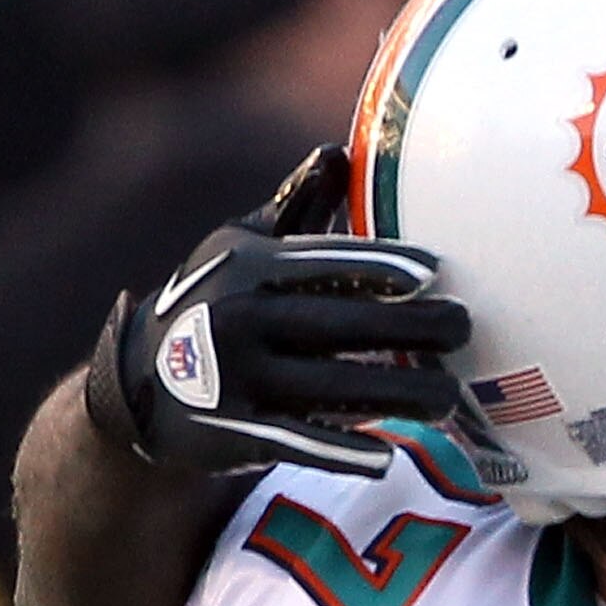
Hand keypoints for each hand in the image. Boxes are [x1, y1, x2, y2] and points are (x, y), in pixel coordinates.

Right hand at [83, 145, 469, 478]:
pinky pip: (301, 442)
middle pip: (343, 324)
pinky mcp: (237, 432)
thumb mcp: (240, 247)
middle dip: (411, 327)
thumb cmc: (216, 299)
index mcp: (249, 266)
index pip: (327, 261)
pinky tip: (389, 454)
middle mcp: (242, 318)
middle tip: (464, 328)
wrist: (140, 382)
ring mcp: (239, 377)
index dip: (384, 267)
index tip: (436, 273)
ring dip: (399, 392)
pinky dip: (343, 450)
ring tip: (449, 396)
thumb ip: (295, 205)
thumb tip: (340, 151)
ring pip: (334, 386)